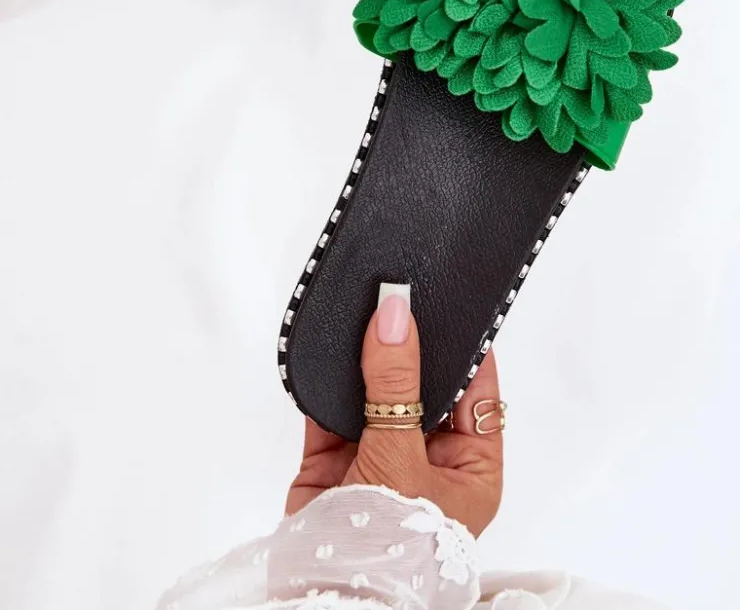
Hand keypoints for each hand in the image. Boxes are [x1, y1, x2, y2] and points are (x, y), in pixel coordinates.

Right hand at [286, 287, 502, 536]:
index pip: (475, 388)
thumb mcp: (402, 456)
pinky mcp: (332, 463)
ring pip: (373, 392)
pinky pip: (330, 409)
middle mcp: (427, 458)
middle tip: (396, 290)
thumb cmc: (391, 551)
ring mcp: (378, 459)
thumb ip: (395, 382)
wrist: (325, 603)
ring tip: (361, 304)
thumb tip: (396, 312)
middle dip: (406, 341)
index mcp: (470, 466)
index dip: (463, 340)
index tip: (449, 293)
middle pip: (421, 384)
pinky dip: (325, 381)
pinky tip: (327, 344)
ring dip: (363, 356)